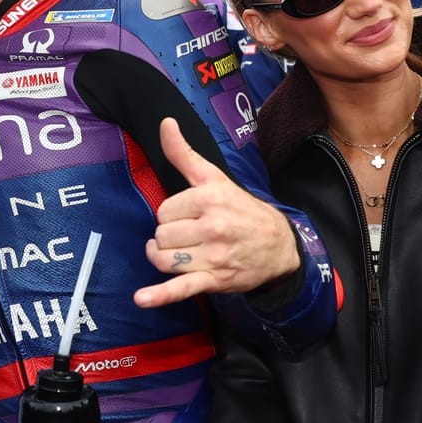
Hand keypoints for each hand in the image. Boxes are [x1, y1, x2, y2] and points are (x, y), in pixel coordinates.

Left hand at [135, 119, 298, 307]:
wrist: (279, 245)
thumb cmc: (242, 209)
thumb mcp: (214, 178)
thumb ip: (184, 153)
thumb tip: (165, 122)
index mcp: (209, 197)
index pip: (163, 211)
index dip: (171, 215)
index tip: (188, 216)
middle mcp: (212, 226)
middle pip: (161, 235)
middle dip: (169, 237)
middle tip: (189, 235)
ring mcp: (213, 256)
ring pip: (164, 260)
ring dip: (163, 259)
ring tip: (174, 255)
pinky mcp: (213, 280)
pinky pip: (181, 288)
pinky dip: (160, 295)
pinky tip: (142, 299)